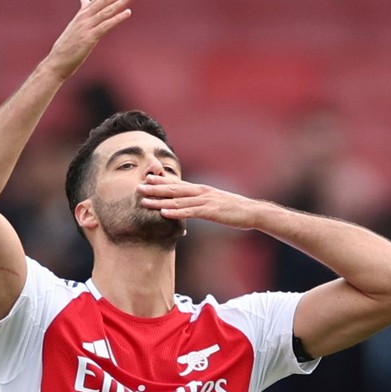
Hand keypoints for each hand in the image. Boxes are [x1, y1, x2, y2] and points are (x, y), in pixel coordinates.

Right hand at [42, 0, 141, 80]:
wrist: (56, 62)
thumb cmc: (66, 47)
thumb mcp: (74, 26)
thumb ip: (82, 12)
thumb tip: (84, 0)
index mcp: (83, 13)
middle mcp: (85, 16)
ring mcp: (86, 26)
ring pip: (107, 9)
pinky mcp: (89, 38)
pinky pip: (106, 25)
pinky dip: (117, 18)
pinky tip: (128, 12)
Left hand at [138, 175, 265, 229]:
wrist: (252, 212)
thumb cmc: (233, 210)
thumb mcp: (214, 203)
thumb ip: (200, 202)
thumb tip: (189, 205)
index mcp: (201, 190)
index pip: (177, 184)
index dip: (161, 181)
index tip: (146, 178)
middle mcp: (201, 192)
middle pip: (174, 189)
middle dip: (155, 188)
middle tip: (138, 187)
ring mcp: (205, 201)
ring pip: (178, 200)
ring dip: (160, 200)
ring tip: (144, 200)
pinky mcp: (210, 211)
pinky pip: (189, 212)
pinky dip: (175, 212)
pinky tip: (163, 213)